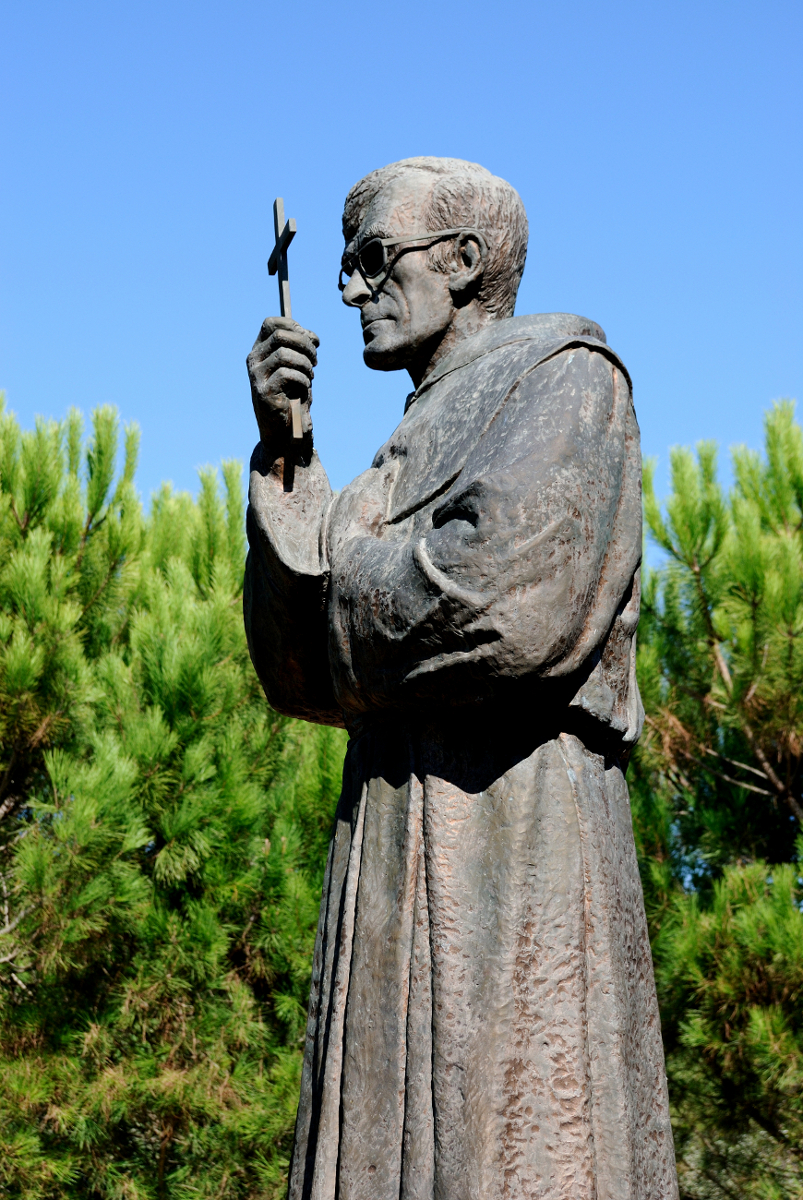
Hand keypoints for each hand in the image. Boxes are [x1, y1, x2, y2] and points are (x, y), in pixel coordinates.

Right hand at [247, 317, 318, 443]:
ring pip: (284, 354)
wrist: (287, 428)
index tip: (309, 338)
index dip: (293, 325)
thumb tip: (311, 336)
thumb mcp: (300, 366)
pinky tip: (305, 388)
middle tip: (315, 360)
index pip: (270, 323)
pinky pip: (287, 374)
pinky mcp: (263, 392)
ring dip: (305, 364)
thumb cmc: (294, 394)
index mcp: (260, 350)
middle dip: (305, 345)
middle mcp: (254, 360)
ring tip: (310, 376)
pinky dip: (302, 379)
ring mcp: (256, 376)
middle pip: (280, 336)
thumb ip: (303, 348)